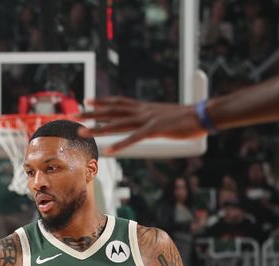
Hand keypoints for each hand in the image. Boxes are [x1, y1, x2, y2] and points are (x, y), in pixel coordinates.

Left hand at [77, 97, 205, 153]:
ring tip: (82, 131)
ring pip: (117, 124)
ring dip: (99, 128)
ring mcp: (147, 120)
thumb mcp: (165, 115)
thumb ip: (153, 118)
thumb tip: (148, 122)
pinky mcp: (155, 130)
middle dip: (92, 114)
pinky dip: (120, 145)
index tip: (87, 101)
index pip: (118, 102)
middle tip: (75, 116)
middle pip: (112, 111)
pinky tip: (108, 151)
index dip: (102, 102)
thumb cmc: (187, 117)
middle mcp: (142, 111)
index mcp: (144, 107)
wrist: (202, 114)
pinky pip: (133, 138)